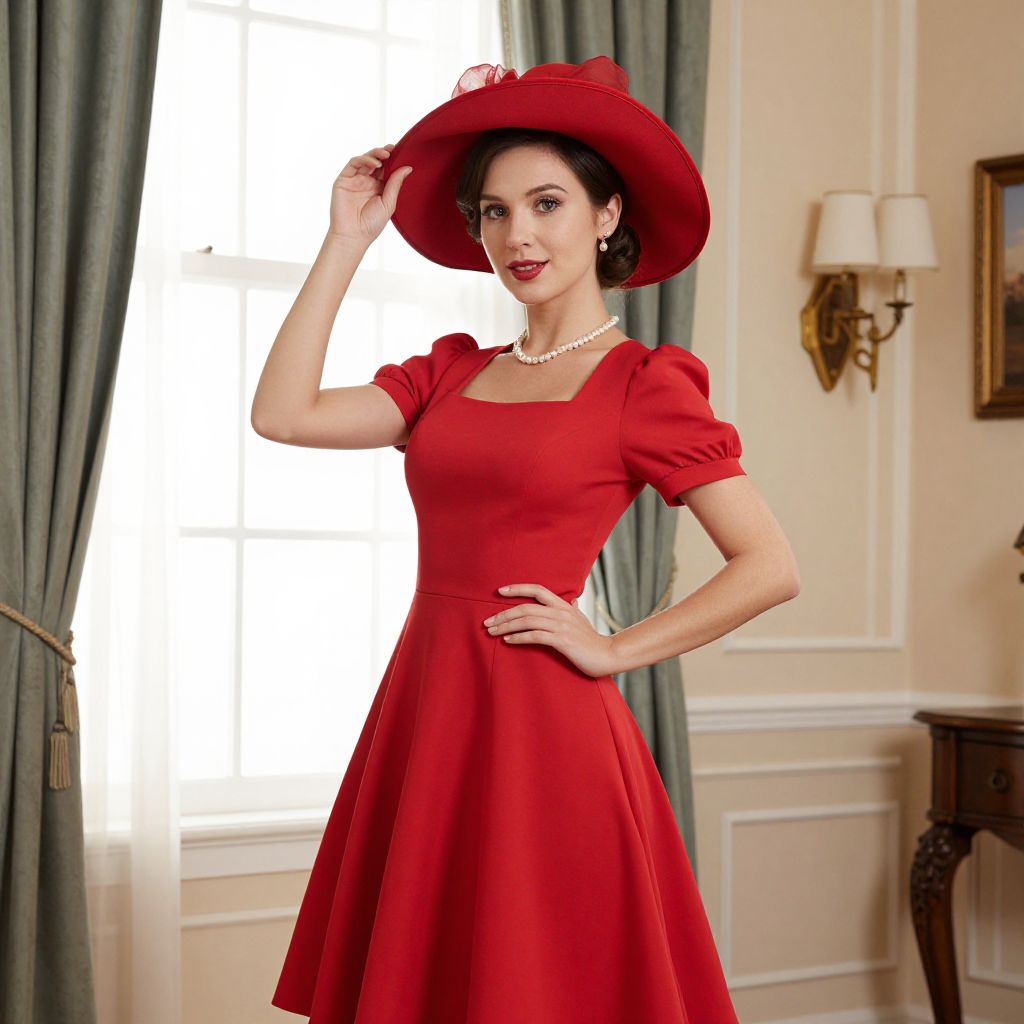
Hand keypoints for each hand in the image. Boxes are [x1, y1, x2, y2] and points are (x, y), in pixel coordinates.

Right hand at [328, 144, 412, 246]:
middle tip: (393, 148)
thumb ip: (395, 184)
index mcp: (378, 188)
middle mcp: (366, 182)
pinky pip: (353, 164)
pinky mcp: (343, 179)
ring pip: (365, 160)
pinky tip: (374, 164)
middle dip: (384, 153)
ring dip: (375, 154)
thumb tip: (408, 167)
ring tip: (386, 155)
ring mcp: (355, 180)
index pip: (386, 169)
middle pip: (376, 161)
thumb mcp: (388, 203)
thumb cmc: (372, 224)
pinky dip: (364, 160)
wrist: (353, 235)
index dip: (393, 160)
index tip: (401, 151)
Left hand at [481, 584, 619, 678]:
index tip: (499, 591)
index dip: (518, 588)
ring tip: (492, 631)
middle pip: (526, 607)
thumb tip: (573, 600)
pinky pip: (535, 636)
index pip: (537, 590)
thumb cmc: (592, 640)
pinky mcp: (562, 641)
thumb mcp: (582, 620)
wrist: (607, 655)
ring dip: (506, 626)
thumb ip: (573, 610)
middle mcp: (561, 612)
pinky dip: (519, 637)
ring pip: (527, 620)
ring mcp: (561, 626)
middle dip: (504, 613)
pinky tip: (508, 641)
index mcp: (564, 605)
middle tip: (487, 622)